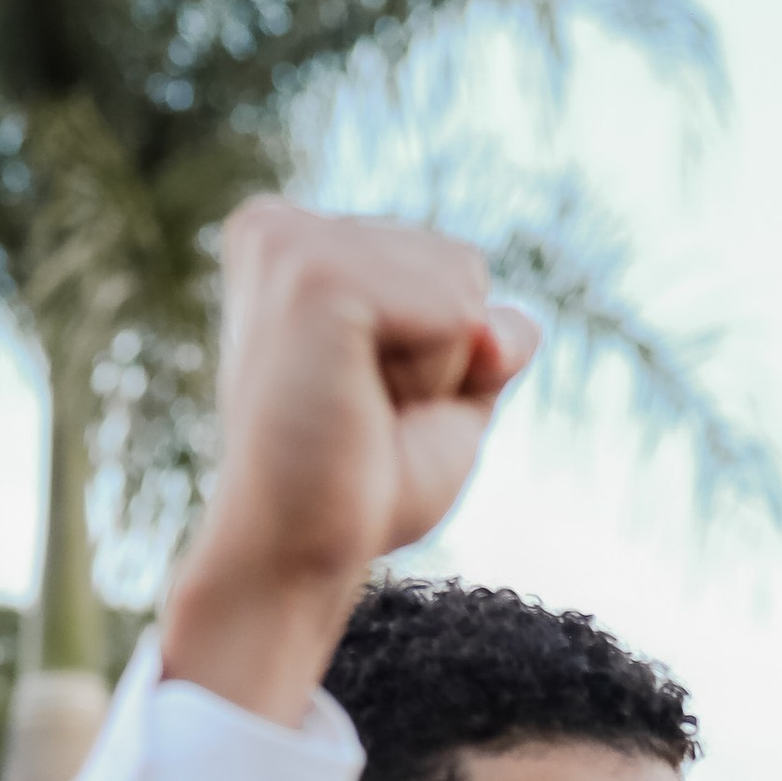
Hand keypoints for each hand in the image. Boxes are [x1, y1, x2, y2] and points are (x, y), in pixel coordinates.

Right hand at [161, 204, 540, 722]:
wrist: (296, 555)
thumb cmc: (361, 487)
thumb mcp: (446, 399)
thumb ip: (490, 339)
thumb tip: (500, 326)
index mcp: (296, 240)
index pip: (449, 265)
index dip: (440, 356)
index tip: (360, 402)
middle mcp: (281, 225)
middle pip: (462, 264)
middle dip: (442, 359)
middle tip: (359, 415)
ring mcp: (291, 242)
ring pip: (463, 283)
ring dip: (435, 373)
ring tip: (353, 410)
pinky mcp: (313, 274)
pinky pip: (454, 312)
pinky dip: (432, 378)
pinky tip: (355, 404)